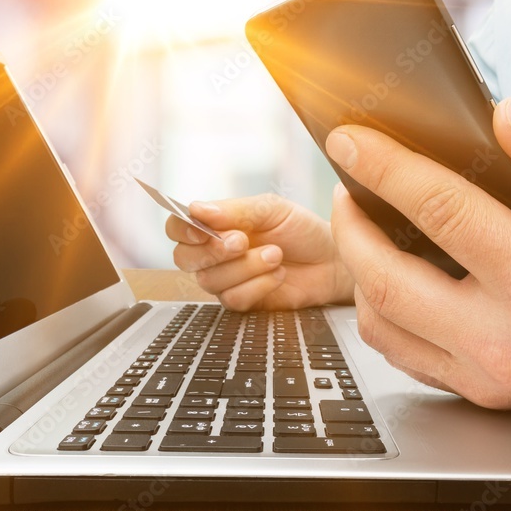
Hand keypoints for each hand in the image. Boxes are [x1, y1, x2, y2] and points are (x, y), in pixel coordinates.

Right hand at [167, 194, 353, 310]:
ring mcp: (227, 279)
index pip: (178, 227)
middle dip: (213, 251)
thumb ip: (234, 210)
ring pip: (210, 280)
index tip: (202, 228)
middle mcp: (215, 253)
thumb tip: (197, 209)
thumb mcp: (271, 209)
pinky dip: (258, 285)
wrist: (332, 259)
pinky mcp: (243, 302)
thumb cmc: (302, 230)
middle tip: (242, 241)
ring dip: (245, 267)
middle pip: (184, 259)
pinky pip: (233, 299)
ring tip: (275, 255)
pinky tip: (278, 274)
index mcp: (216, 225)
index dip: (183, 230)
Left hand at [326, 97, 510, 411]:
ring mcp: (490, 380)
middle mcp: (510, 346)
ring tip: (362, 223)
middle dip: (352, 225)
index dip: (387, 168)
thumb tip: (508, 119)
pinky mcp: (481, 395)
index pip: (444, 214)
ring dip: (359, 270)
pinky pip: (403, 353)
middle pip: (389, 281)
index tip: (349, 139)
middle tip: (344, 182)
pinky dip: (382, 309)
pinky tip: (390, 271)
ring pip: (383, 325)